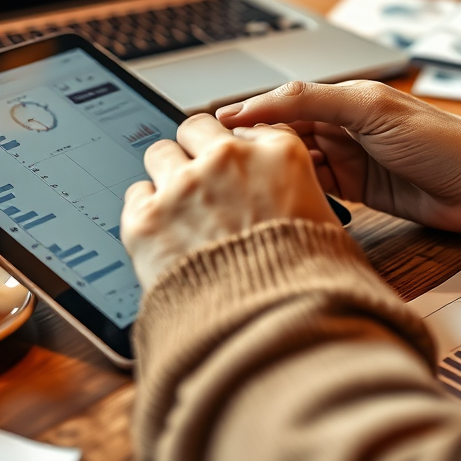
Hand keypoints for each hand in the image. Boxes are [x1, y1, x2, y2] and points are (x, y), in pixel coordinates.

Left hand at [122, 114, 338, 290]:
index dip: (237, 149)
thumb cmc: (308, 288)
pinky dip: (146, 214)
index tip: (231, 163)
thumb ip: (295, 189)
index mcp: (279, 154)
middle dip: (196, 151)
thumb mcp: (325, 225)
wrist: (273, 333)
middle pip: (195, 128)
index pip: (245, 127)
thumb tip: (279, 187)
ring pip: (158, 153)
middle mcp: (228, 160)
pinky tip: (163, 238)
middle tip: (201, 183)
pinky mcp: (147, 218)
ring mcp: (184, 187)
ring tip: (178, 212)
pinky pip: (134, 196)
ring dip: (167, 177)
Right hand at [216, 81, 460, 233]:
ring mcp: (346, 160)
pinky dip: (298, 194)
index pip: (281, 105)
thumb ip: (311, 101)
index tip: (212, 129)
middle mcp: (339, 128)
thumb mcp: (368, 109)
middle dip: (256, 148)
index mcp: (340, 100)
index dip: (248, 116)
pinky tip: (283, 200)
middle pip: (282, 136)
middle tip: (227, 164)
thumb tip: (254, 104)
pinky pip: (314, 190)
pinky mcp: (355, 192)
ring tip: (249, 185)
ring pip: (294, 165)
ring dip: (275, 173)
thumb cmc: (436, 139)